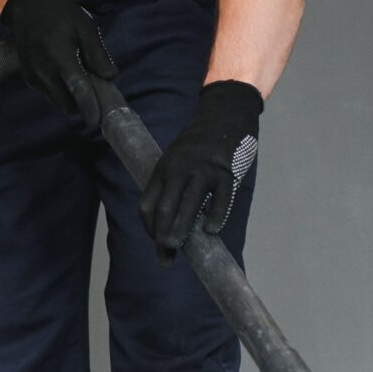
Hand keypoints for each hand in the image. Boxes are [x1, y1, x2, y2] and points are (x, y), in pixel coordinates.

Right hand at [0, 0, 116, 129]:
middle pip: (66, 103)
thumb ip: (97, 53)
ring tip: (79, 81)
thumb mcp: (84, 26)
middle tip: (95, 94)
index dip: (88, 106)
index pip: (77, 88)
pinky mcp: (28, 77)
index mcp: (60, 57)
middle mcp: (44, 71)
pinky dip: (59, 91)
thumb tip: (110, 75)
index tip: (96, 121)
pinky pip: (47, 93)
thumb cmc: (59, 14)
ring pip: (56, 100)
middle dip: (81, 105)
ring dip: (70, 99)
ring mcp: (33, 75)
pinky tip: (64, 76)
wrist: (26, 7)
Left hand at [139, 81, 263, 262]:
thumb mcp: (176, 160)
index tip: (156, 242)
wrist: (224, 115)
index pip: (147, 204)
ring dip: (182, 231)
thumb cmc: (199, 146)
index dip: (149, 227)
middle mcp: (179, 169)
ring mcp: (203, 169)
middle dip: (162, 236)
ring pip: (189, 206)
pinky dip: (215, 217)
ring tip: (179, 248)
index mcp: (163, 169)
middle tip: (165, 255)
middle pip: (165, 209)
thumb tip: (169, 223)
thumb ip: (171, 186)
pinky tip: (211, 230)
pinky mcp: (225, 171)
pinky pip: (220, 199)